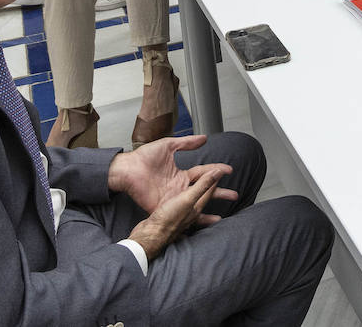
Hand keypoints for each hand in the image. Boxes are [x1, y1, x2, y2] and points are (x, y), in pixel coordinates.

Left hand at [107, 134, 237, 219]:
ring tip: (224, 212)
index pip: (204, 173)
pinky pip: (179, 213)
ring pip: (195, 203)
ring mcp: (172, 198)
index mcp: (181, 174)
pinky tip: (201, 222)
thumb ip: (187, 143)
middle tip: (234, 195)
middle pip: (204, 191)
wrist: (127, 169)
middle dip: (220, 193)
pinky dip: (190, 218)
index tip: (229, 170)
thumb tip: (203, 138)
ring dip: (210, 208)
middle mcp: (179, 188)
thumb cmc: (144, 157)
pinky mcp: (163, 207)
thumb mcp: (169, 145)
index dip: (217, 171)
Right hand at [126, 167, 225, 259]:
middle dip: (215, 193)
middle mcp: (190, 213)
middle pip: (204, 199)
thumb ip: (202, 186)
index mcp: (196, 207)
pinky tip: (183, 210)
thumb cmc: (169, 218)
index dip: (214, 180)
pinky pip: (181, 211)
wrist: (150, 235)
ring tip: (207, 199)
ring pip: (193, 205)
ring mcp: (180, 217)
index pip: (209, 191)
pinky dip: (185, 207)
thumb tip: (218, 172)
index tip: (221, 171)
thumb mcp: (187, 199)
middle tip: (230, 193)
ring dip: (200, 199)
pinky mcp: (169, 220)